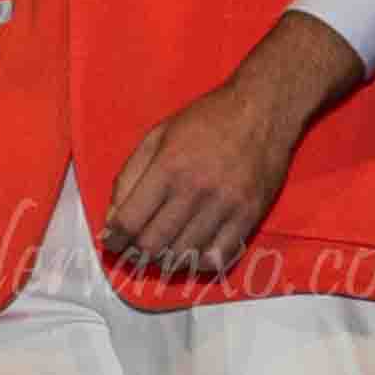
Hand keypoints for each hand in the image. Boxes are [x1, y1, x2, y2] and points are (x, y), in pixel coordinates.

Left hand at [102, 17, 356, 277]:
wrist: (263, 109)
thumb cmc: (206, 120)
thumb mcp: (157, 135)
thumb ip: (130, 176)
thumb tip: (114, 218)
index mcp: (168, 166)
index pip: (130, 220)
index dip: (115, 238)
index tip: (112, 242)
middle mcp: (195, 189)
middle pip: (154, 243)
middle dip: (137, 253)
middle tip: (135, 250)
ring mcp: (225, 205)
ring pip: (184, 255)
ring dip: (166, 261)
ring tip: (162, 253)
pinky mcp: (249, 215)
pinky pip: (219, 257)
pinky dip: (199, 264)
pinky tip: (193, 254)